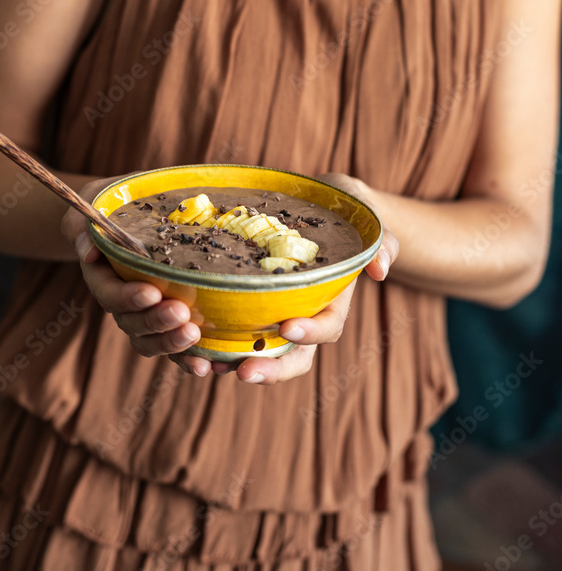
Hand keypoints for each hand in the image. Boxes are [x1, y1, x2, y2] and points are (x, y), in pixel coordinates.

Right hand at [61, 177, 211, 376]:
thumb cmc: (111, 203)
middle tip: (181, 314)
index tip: (150, 292)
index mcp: (103, 276)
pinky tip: (208, 364)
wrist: (128, 212)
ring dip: (172, 344)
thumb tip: (88, 251)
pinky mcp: (167, 321)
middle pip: (133, 324)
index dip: (128, 298)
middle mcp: (122, 302)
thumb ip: (85, 226)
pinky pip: (174, 347)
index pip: (110, 295)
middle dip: (156, 322)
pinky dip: (188, 359)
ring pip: (152, 341)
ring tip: (194, 334)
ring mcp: (144, 315)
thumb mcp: (95, 204)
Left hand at [211, 171, 398, 384]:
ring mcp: (276, 314)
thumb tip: (381, 270)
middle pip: (293, 357)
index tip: (288, 327)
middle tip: (243, 372)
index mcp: (332, 301)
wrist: (322, 203)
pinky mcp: (251, 305)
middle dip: (271, 368)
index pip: (327, 328)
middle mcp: (304, 316)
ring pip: (261, 353)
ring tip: (212, 367)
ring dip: (237, 363)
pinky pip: (235, 332)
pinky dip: (217, 343)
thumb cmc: (348, 210)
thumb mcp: (367, 218)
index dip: (310, 333)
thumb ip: (382, 240)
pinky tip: (193, 345)